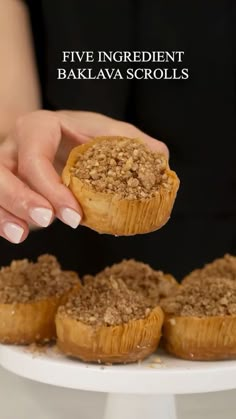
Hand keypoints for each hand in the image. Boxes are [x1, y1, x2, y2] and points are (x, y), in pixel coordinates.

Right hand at [0, 110, 167, 242]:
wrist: (56, 136)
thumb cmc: (82, 135)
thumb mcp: (105, 131)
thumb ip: (130, 141)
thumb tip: (160, 158)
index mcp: (39, 127)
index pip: (35, 154)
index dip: (50, 186)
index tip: (75, 215)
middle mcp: (14, 145)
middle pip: (1, 171)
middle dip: (21, 199)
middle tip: (48, 221)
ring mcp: (5, 166)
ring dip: (3, 213)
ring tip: (21, 236)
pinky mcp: (4, 187)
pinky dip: (2, 219)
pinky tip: (16, 235)